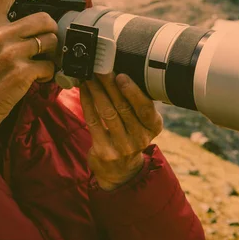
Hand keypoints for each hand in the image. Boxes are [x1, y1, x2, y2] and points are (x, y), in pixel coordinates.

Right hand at [0, 0, 58, 133]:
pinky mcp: (23, 72)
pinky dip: (49, 73)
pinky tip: (38, 77)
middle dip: (50, 29)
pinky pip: (50, 65)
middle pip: (43, 17)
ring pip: (51, 40)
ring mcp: (12, 53)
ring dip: (51, 52)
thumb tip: (19, 13)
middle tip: (46, 41)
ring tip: (41, 60)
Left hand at [79, 72, 163, 190]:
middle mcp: (141, 138)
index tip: (120, 75)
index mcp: (154, 127)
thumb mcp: (143, 123)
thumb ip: (137, 103)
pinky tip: (84, 91)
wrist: (121, 171)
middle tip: (100, 69)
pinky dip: (87, 103)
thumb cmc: (131, 136)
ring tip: (90, 77)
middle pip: (123, 107)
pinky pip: (94, 122)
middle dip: (109, 85)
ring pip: (107, 113)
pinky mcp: (105, 151)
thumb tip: (120, 72)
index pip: (145, 108)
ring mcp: (122, 147)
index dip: (132, 91)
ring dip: (96, 92)